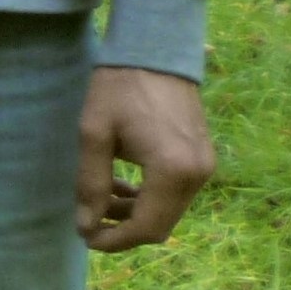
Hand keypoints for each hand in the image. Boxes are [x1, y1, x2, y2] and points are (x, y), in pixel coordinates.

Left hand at [76, 67, 215, 250]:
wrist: (156, 49)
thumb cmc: (119, 86)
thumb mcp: (94, 134)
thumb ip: (90, 183)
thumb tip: (86, 227)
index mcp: (173, 170)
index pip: (147, 228)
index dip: (115, 241)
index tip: (86, 237)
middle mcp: (198, 175)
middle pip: (161, 225)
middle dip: (123, 229)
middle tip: (90, 219)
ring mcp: (205, 166)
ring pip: (168, 210)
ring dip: (134, 212)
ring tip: (100, 196)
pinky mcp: (202, 157)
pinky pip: (176, 192)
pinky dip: (149, 196)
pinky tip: (122, 183)